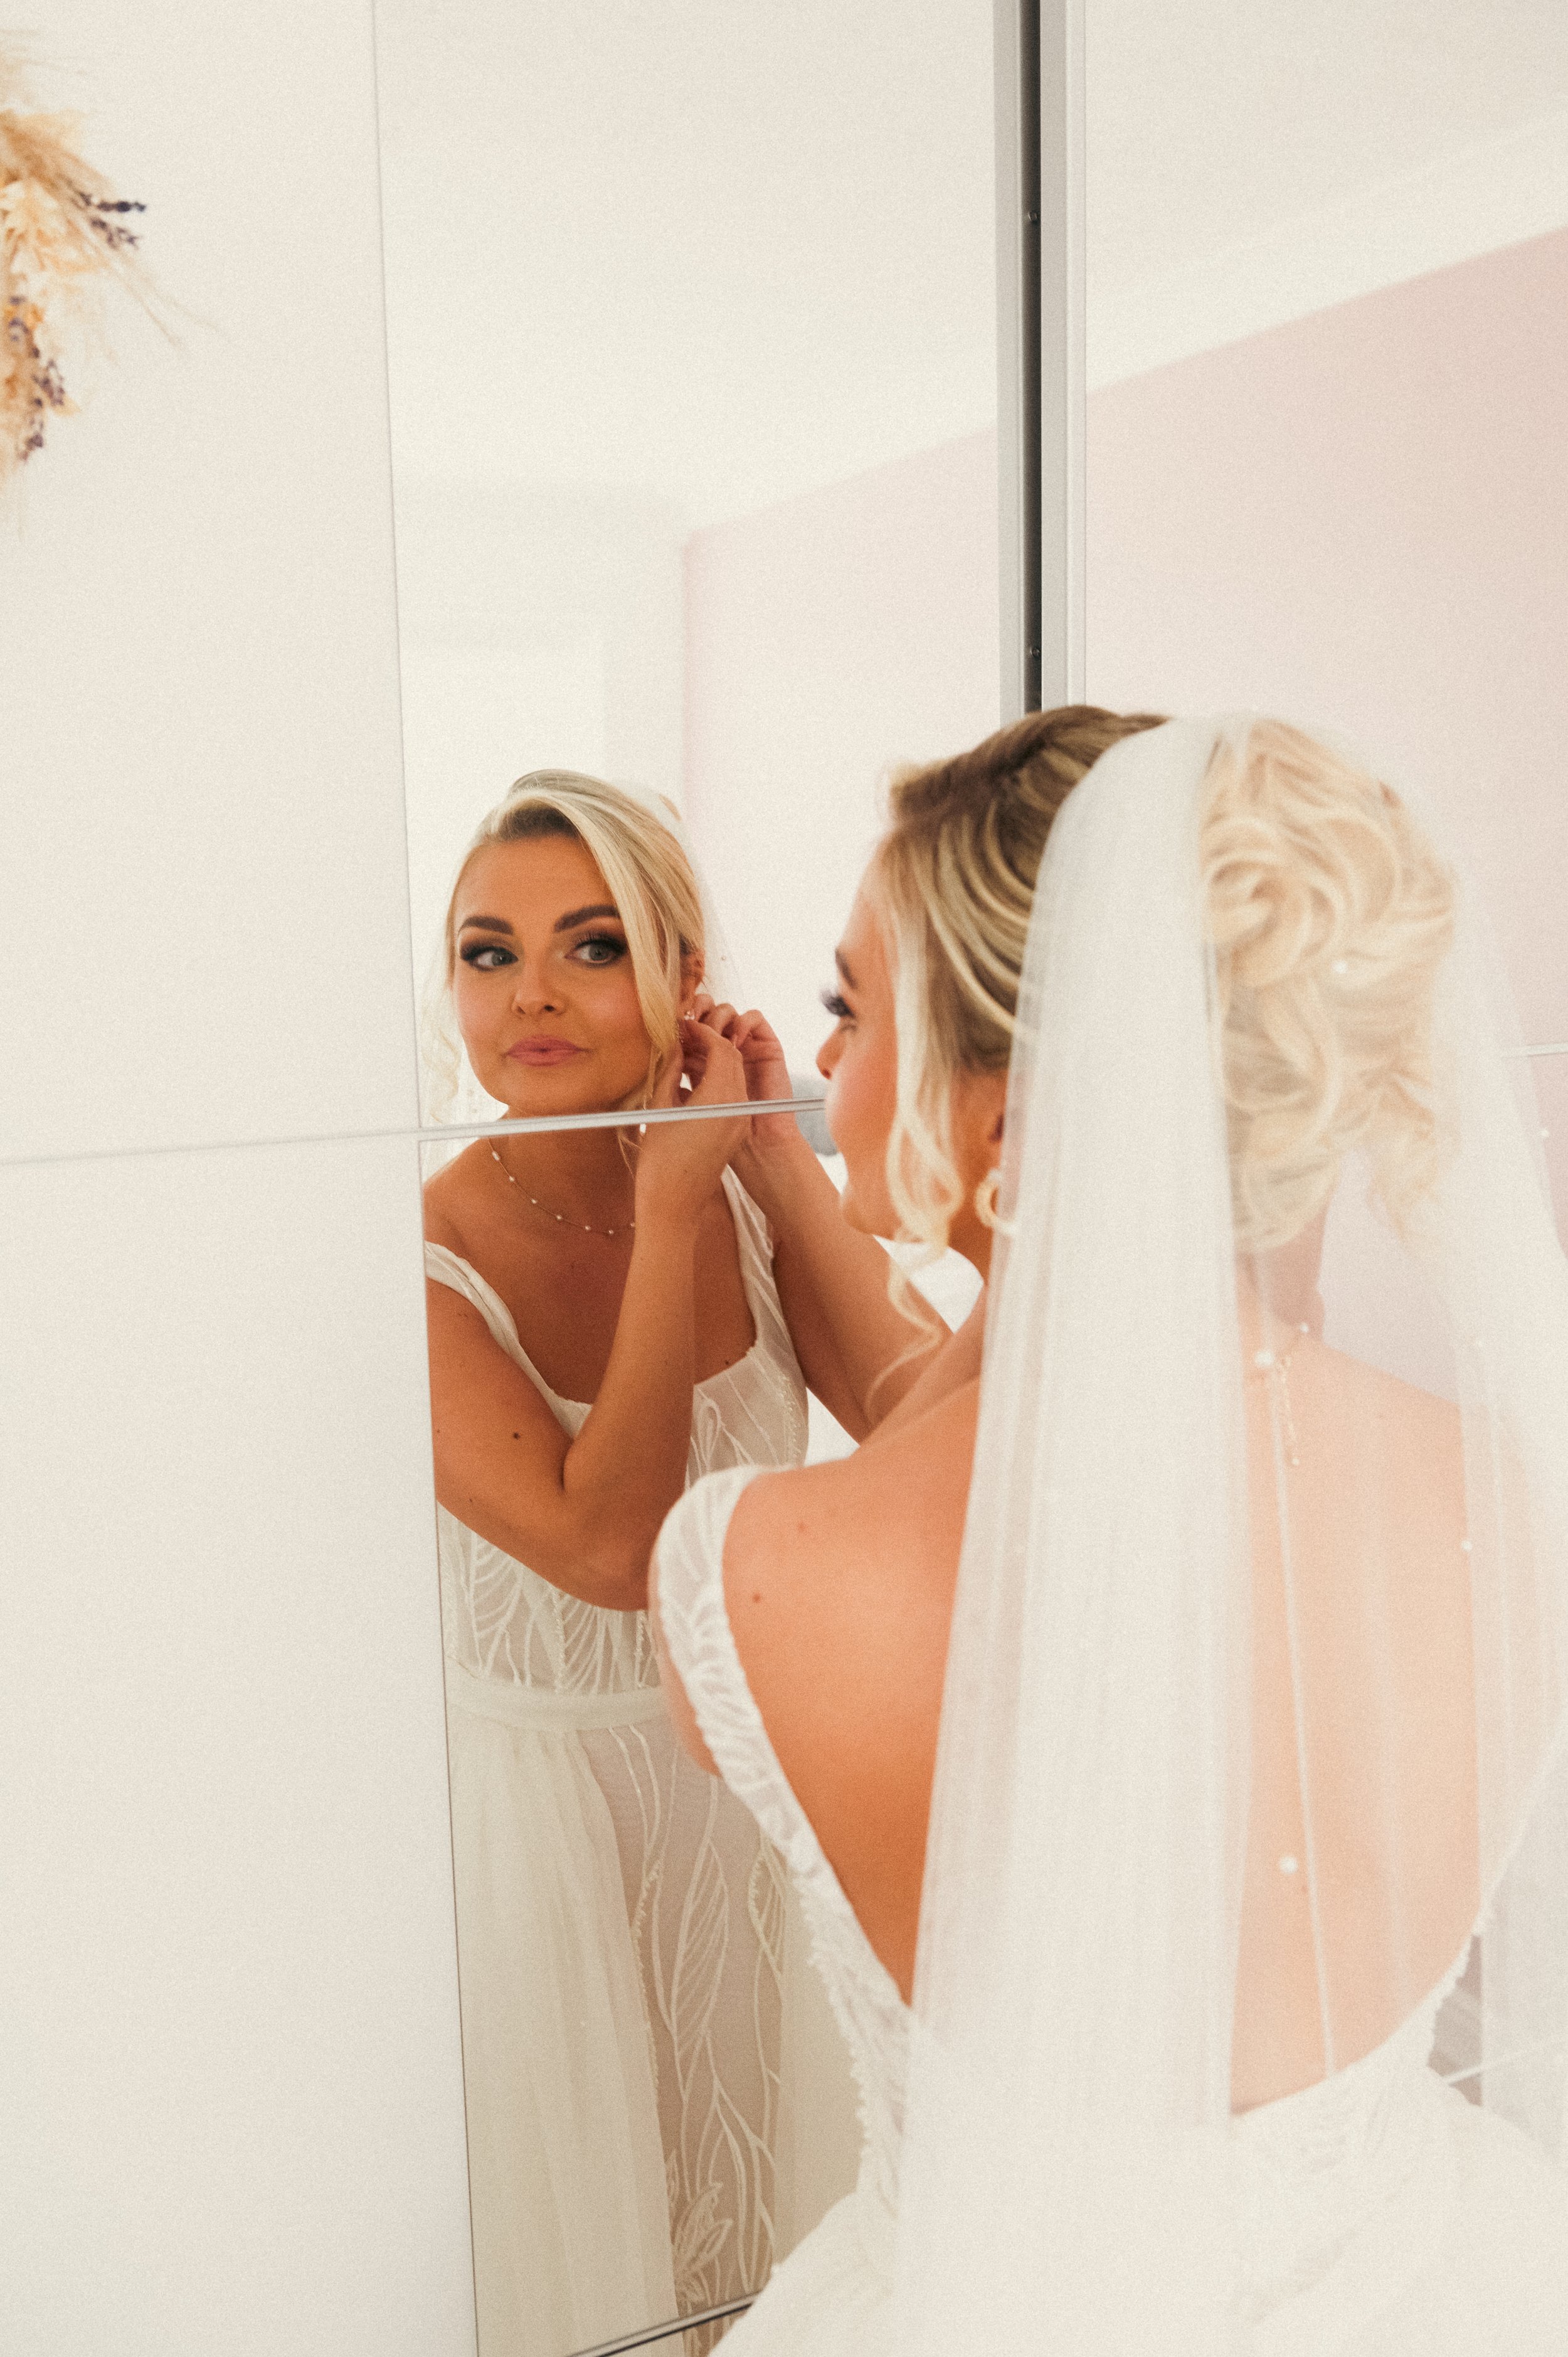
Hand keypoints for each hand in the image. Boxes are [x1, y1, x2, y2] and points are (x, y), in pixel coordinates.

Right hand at [633, 1014, 751, 1224]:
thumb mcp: (661, 1107)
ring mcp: (739, 1121)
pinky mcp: (735, 1133)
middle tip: (684, 1037)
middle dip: (711, 1044)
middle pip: (732, 1060)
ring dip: (715, 1062)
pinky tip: (693, 1081)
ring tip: (686, 1057)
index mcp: (720, 1097)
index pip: (721, 1048)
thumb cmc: (660, 1160)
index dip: (702, 1033)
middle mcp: (737, 1107)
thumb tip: (675, 1047)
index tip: (684, 1027)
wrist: (674, 1204)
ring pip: (734, 1078)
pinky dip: (717, 1082)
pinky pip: (732, 1097)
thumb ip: (671, 1071)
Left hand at [688, 993, 805, 1165]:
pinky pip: (755, 1018)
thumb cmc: (720, 1132)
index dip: (680, 1025)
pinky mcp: (767, 1046)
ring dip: (717, 1016)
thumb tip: (670, 1040)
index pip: (688, 1031)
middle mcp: (722, 1052)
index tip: (672, 1028)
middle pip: (708, 1014)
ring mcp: (745, 1046)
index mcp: (699, 1063)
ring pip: (729, 1012)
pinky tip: (733, 1040)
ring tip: (711, 1033)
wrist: (757, 1148)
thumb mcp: (687, 1100)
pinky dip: (742, 1020)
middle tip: (688, 1021)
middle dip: (697, 1012)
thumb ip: (676, 1072)